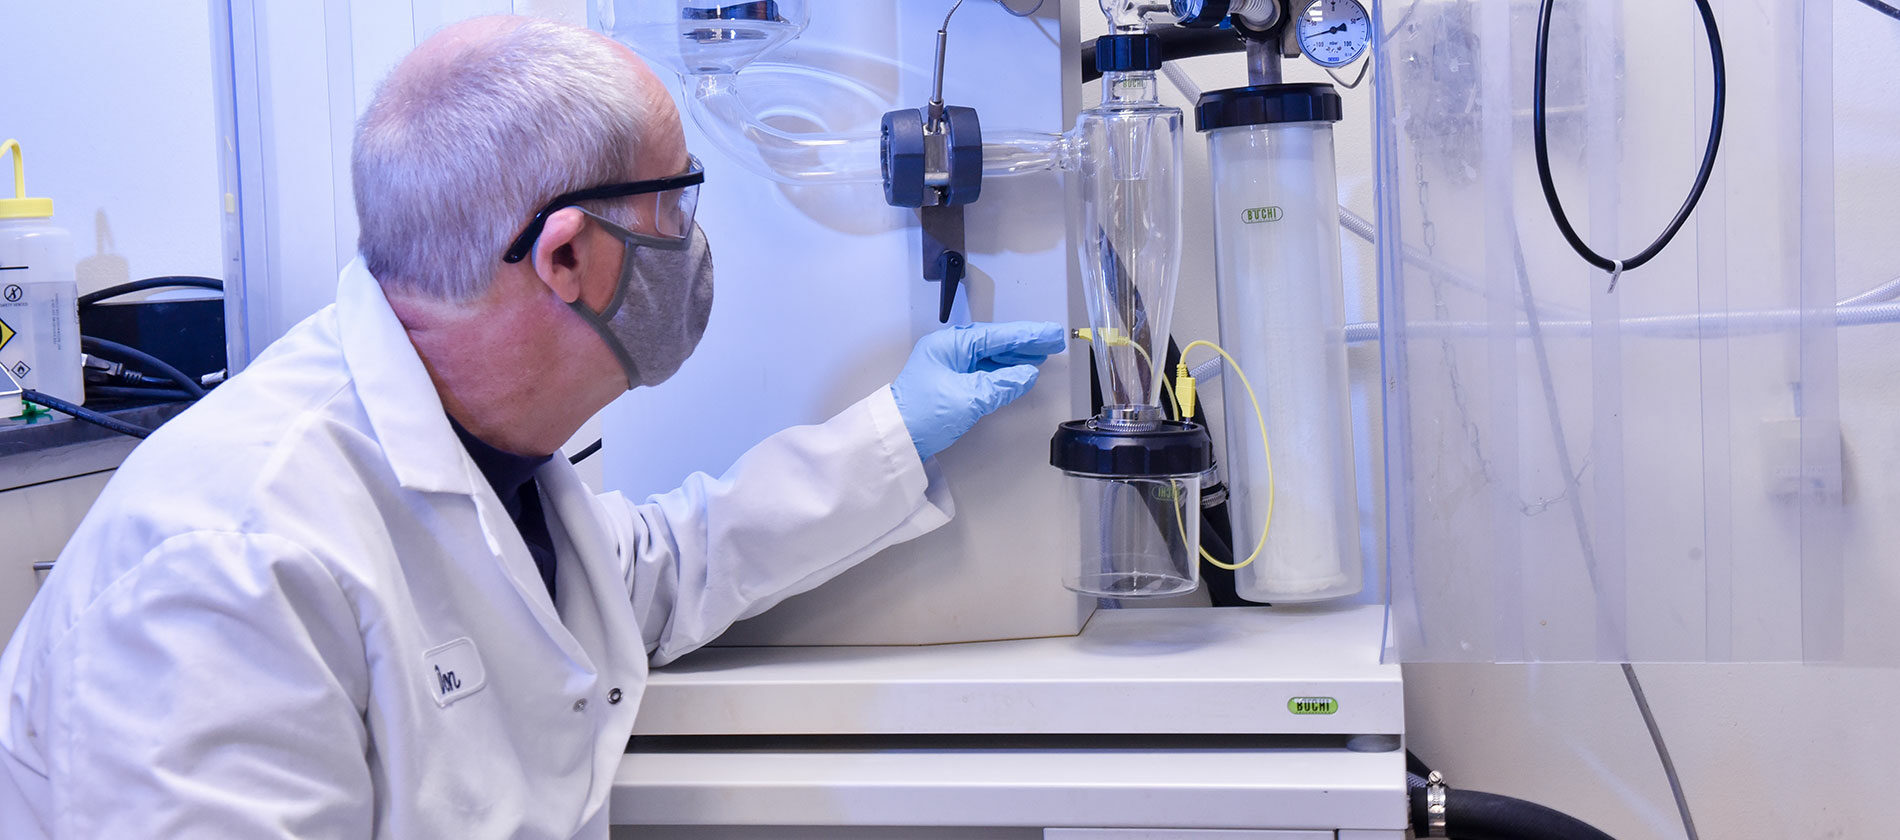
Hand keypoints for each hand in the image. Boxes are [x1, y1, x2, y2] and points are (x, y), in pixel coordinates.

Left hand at [891, 321, 1066, 460]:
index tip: (1051, 334)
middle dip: (1025, 343)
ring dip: (1016, 356)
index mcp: (950, 345)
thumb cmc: (923, 415)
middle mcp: (950, 350)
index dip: (1028, 335)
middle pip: (995, 342)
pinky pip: (983, 370)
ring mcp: (949, 366)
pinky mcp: (950, 383)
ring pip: (990, 356)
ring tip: (1041, 354)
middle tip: (1053, 341)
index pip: (997, 336)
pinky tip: (1018, 372)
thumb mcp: (968, 398)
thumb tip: (1026, 375)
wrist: (895, 440)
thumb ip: (1001, 385)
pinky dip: (1003, 370)